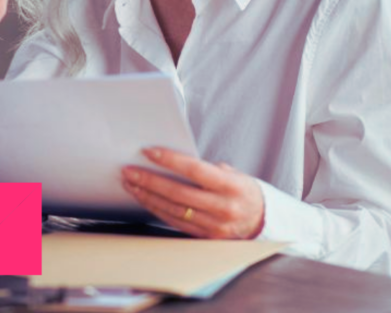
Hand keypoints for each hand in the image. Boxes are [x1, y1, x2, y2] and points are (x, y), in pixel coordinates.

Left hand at [121, 147, 264, 239]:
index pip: (195, 171)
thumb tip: (174, 158)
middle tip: (129, 170)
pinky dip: (156, 209)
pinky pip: (175, 222)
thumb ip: (207, 168)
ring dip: (147, 196)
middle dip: (150, 180)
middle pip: (178, 193)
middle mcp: (222, 208)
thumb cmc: (242, 189)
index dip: (171, 160)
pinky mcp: (204, 238)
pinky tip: (143, 198)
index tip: (148, 151)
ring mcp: (213, 227)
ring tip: (130, 182)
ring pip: (173, 210)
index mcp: (231, 187)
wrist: (261, 221)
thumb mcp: (233, 173)